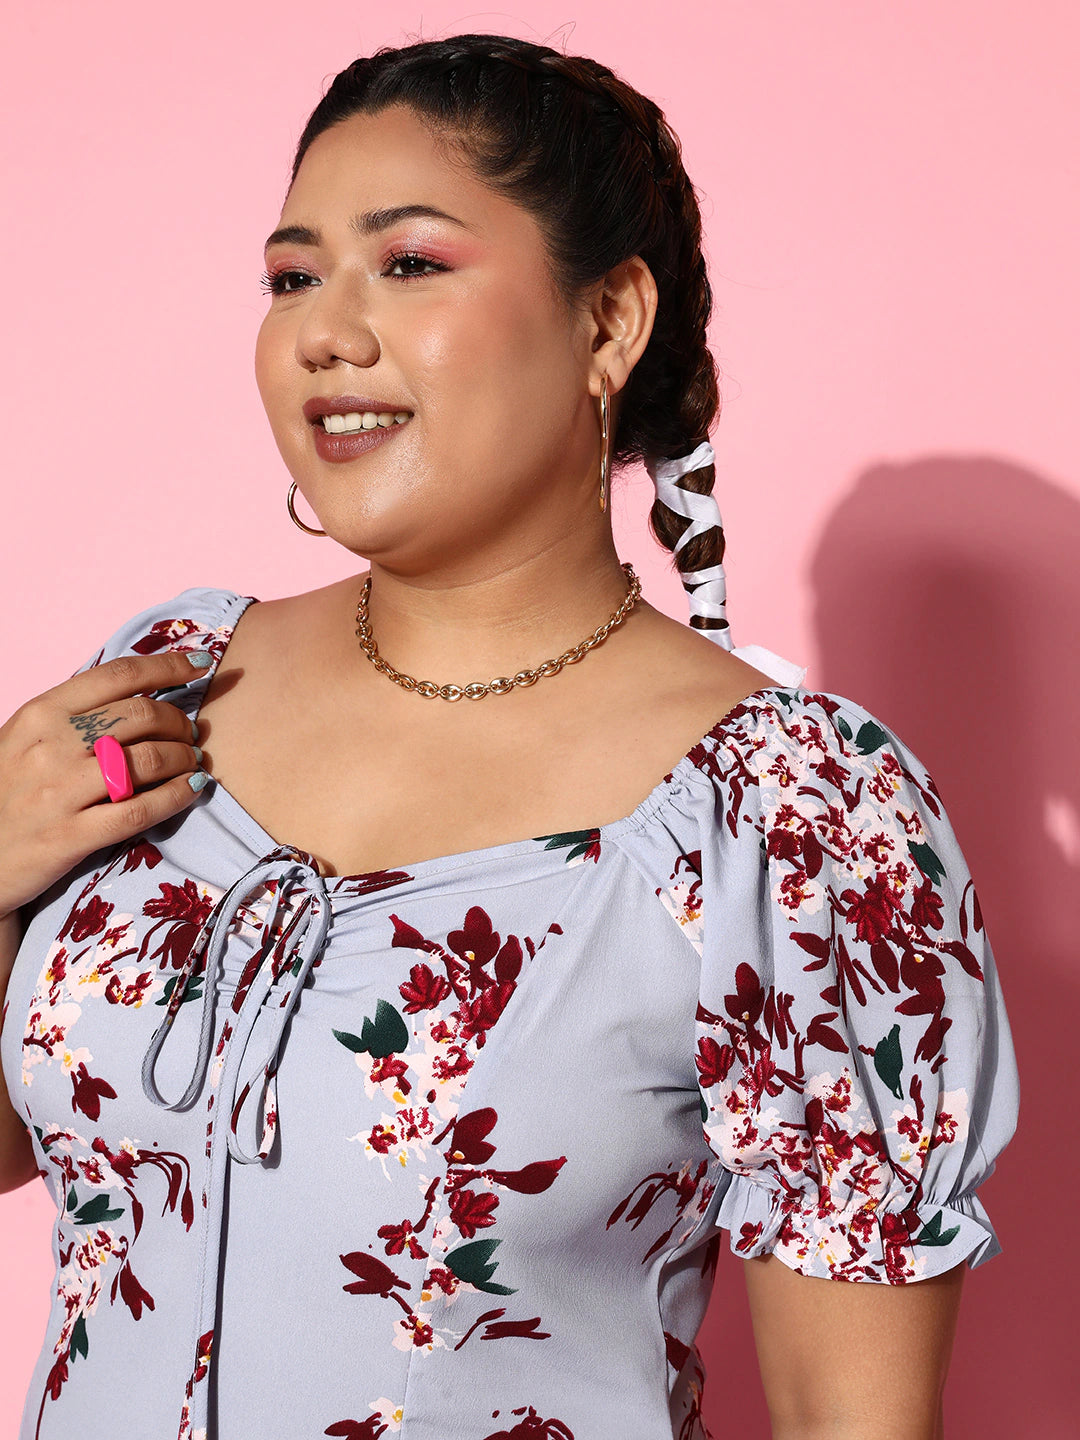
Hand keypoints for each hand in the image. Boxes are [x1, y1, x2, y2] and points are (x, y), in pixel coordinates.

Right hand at [0, 650, 210, 920]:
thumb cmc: (6, 791)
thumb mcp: (25, 739)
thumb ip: (74, 714)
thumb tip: (140, 691)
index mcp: (40, 713)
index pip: (117, 675)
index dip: (168, 665)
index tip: (200, 664)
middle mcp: (50, 746)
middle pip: (142, 715)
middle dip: (180, 722)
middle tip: (191, 734)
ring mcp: (59, 792)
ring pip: (148, 760)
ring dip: (184, 758)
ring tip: (192, 763)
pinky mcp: (69, 836)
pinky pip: (139, 810)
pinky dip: (177, 795)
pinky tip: (192, 789)